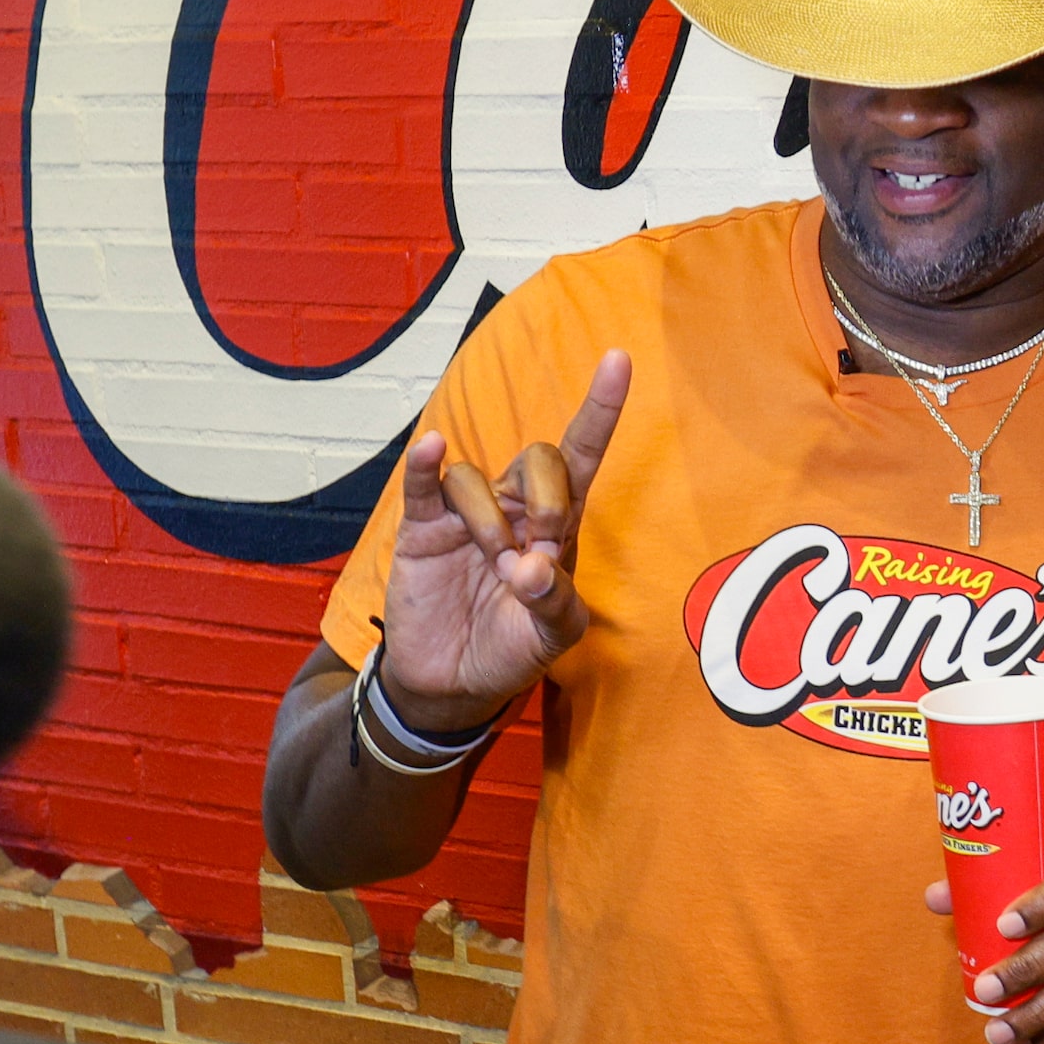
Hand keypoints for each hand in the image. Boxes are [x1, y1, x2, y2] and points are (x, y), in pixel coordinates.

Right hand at [378, 350, 631, 729]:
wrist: (453, 683)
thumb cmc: (512, 649)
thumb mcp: (553, 636)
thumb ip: (554, 602)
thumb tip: (532, 567)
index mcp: (559, 525)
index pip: (582, 455)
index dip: (600, 409)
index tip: (620, 359)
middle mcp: (516, 507)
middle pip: (538, 458)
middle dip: (546, 501)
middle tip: (536, 554)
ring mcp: (467, 515)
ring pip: (479, 477)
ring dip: (491, 521)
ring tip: (494, 566)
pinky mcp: (423, 529)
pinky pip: (425, 482)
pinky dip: (426, 463)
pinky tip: (432, 449)